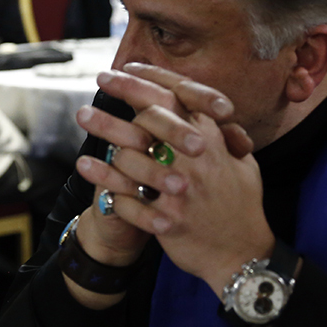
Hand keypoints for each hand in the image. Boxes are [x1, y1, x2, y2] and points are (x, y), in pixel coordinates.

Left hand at [67, 64, 250, 307]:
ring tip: (82, 118)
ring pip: (132, 156)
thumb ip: (220, 135)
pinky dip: (104, 179)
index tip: (118, 71)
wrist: (244, 255)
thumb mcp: (242, 162)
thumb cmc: (241, 205)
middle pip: (148, 119)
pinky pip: (127, 196)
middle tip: (91, 91)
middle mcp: (196, 160)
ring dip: (103, 134)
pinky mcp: (167, 219)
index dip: (145, 80)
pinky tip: (85, 165)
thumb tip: (202, 110)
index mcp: (213, 141)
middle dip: (117, 100)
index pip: (176, 98)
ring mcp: (181, 190)